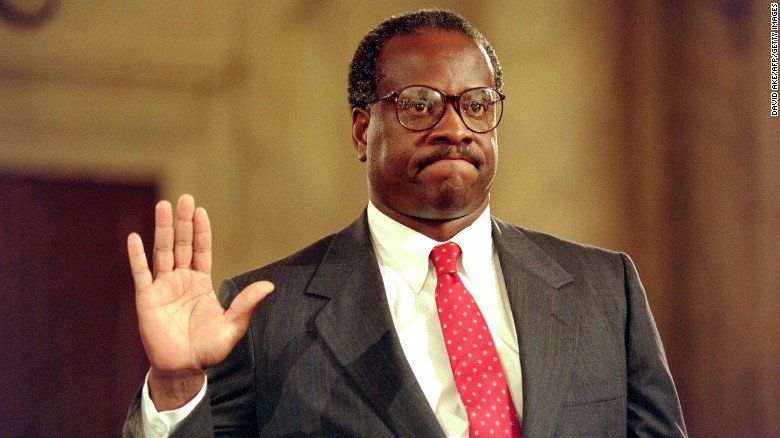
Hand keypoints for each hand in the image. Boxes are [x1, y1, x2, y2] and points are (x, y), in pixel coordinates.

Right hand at [127, 194, 272, 409]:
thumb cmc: (208, 349)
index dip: (201, 231)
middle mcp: (181, 280)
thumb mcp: (233, 326)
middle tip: (184, 198)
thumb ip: (246, 304)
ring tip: (163, 206)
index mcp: (201, 283)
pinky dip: (137, 256)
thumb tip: (269, 286)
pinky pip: (141, 273)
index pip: (201, 250)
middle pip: (181, 244)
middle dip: (183, 222)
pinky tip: (135, 237)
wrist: (184, 369)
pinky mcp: (147, 299)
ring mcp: (163, 287)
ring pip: (162, 252)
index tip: (200, 211)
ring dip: (162, 229)